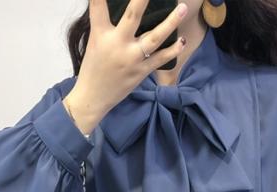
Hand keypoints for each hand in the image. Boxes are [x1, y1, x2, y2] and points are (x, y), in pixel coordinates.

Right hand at [64, 0, 188, 133]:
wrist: (94, 97)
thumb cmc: (94, 66)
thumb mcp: (94, 41)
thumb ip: (104, 23)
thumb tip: (116, 6)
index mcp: (100, 33)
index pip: (99, 5)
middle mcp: (117, 44)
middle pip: (132, 17)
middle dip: (142, 0)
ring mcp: (132, 59)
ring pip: (154, 38)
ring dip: (170, 23)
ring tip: (182, 7)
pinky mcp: (141, 72)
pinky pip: (161, 59)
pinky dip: (173, 50)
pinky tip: (182, 41)